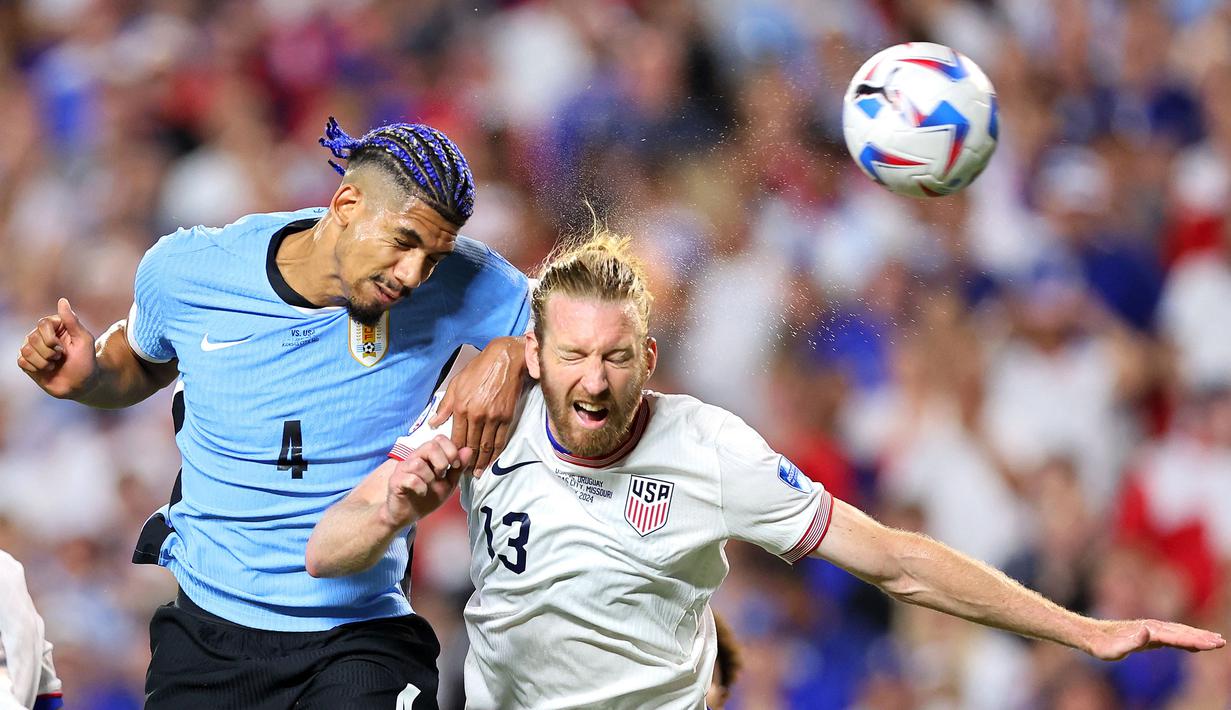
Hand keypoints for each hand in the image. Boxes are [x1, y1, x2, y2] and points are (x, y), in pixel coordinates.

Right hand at [16, 298, 98, 398]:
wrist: (81, 385)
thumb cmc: (85, 361)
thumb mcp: (83, 340)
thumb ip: (72, 320)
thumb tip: (62, 300)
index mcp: (55, 327)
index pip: (43, 324)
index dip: (51, 338)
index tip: (63, 348)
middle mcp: (41, 335)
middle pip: (33, 338)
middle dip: (49, 352)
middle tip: (60, 357)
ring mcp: (32, 348)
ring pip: (26, 350)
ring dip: (43, 362)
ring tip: (54, 364)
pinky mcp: (27, 362)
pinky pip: (22, 361)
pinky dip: (36, 368)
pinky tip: (46, 370)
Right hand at [381, 435, 473, 527]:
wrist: (407, 515)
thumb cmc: (426, 497)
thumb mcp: (448, 483)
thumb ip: (458, 468)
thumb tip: (469, 450)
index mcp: (427, 456)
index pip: (440, 439)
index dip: (451, 450)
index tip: (455, 465)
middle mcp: (414, 458)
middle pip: (430, 446)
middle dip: (442, 461)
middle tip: (442, 475)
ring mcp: (403, 469)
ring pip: (418, 463)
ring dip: (430, 477)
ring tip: (430, 486)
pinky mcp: (396, 482)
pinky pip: (409, 478)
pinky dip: (420, 487)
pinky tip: (422, 493)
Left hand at [430, 336, 526, 473]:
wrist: (504, 361)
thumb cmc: (478, 370)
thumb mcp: (455, 384)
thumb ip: (444, 406)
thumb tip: (433, 424)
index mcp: (461, 408)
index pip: (456, 438)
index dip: (454, 453)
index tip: (452, 464)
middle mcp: (476, 415)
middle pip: (471, 445)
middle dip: (467, 462)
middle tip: (465, 474)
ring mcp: (493, 418)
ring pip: (486, 446)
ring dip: (482, 462)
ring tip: (478, 473)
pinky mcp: (506, 417)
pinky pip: (500, 440)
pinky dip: (496, 453)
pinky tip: (492, 461)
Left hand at [1085, 619, 1224, 660]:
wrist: (1090, 636)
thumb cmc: (1102, 646)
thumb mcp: (1113, 650)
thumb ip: (1131, 642)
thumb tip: (1147, 630)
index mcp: (1148, 631)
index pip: (1177, 637)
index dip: (1196, 640)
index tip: (1213, 643)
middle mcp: (1151, 628)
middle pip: (1181, 632)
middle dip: (1202, 637)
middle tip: (1222, 642)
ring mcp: (1150, 630)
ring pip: (1178, 632)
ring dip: (1196, 635)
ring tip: (1214, 640)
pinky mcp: (1148, 634)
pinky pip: (1172, 636)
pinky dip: (1185, 638)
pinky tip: (1192, 643)